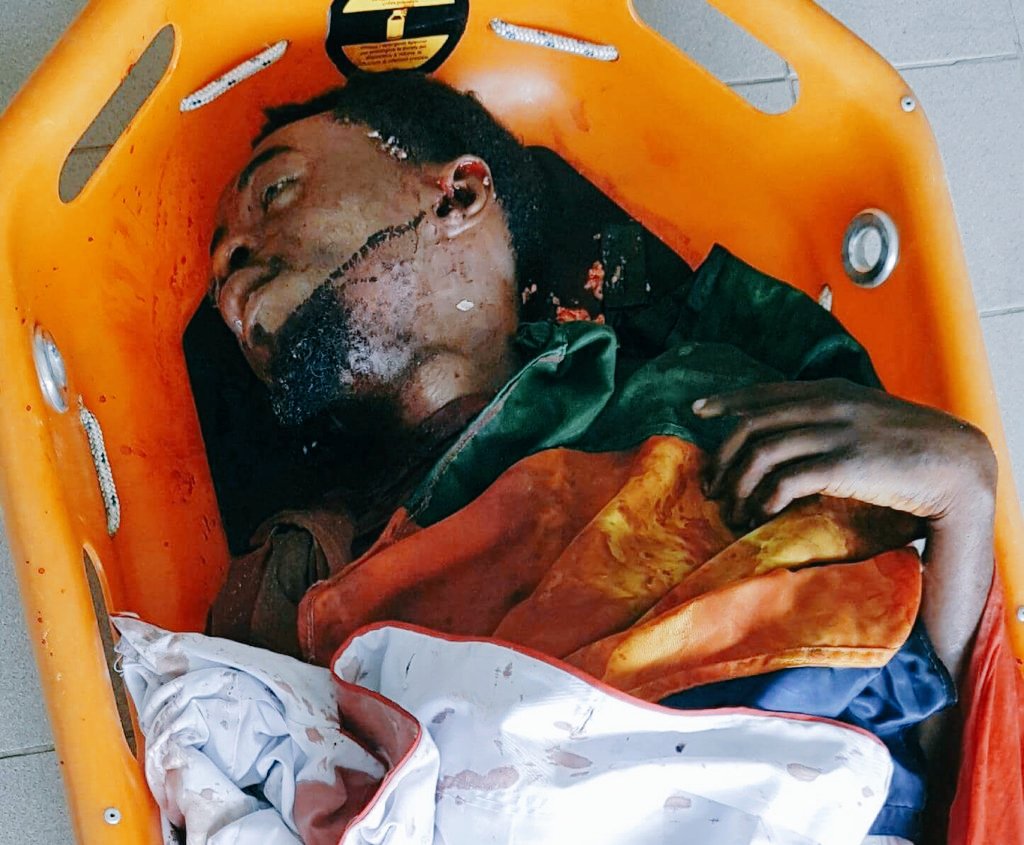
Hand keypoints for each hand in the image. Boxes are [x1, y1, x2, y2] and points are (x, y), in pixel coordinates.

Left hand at [692, 378, 996, 530]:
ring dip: (738, 485)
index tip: (698, 411)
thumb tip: (792, 433)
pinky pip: (787, 479)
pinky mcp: (844, 465)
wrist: (956, 463)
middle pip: (752, 425)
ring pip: (761, 452)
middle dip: (723, 457)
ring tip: (732, 509)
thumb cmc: (910, 445)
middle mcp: (826, 405)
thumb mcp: (864, 416)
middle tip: (711, 485)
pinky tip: (760, 514)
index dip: (727, 402)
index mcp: (829, 390)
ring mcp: (834, 432)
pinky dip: (765, 498)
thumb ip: (828, 416)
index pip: (764, 393)